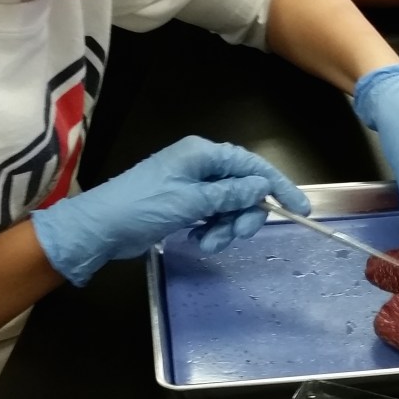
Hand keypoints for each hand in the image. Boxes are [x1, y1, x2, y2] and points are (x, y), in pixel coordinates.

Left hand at [31, 136, 309, 285]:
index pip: (252, 166)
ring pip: (230, 206)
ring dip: (226, 228)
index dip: (278, 187)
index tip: (299, 210)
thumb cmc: (142, 208)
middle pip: (244, 188)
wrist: (99, 228)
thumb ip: (230, 194)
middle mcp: (201, 165)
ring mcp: (193, 185)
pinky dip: (212, 230)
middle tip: (236, 237)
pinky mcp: (185, 204)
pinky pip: (214, 216)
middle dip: (244, 215)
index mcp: (203, 155)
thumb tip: (262, 187)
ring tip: (206, 243)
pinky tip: (197, 239)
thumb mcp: (191, 202)